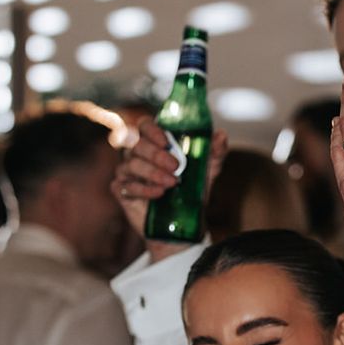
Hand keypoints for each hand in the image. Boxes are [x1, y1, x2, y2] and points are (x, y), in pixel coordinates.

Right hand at [110, 118, 227, 250]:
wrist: (185, 219)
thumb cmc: (194, 187)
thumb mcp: (209, 168)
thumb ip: (215, 151)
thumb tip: (221, 135)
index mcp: (156, 141)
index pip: (144, 125)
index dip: (152, 130)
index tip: (166, 141)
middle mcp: (138, 153)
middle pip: (136, 144)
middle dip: (156, 155)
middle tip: (176, 167)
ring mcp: (127, 171)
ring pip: (130, 164)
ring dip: (152, 173)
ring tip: (172, 183)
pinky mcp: (122, 190)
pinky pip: (126, 186)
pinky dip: (144, 189)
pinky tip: (159, 194)